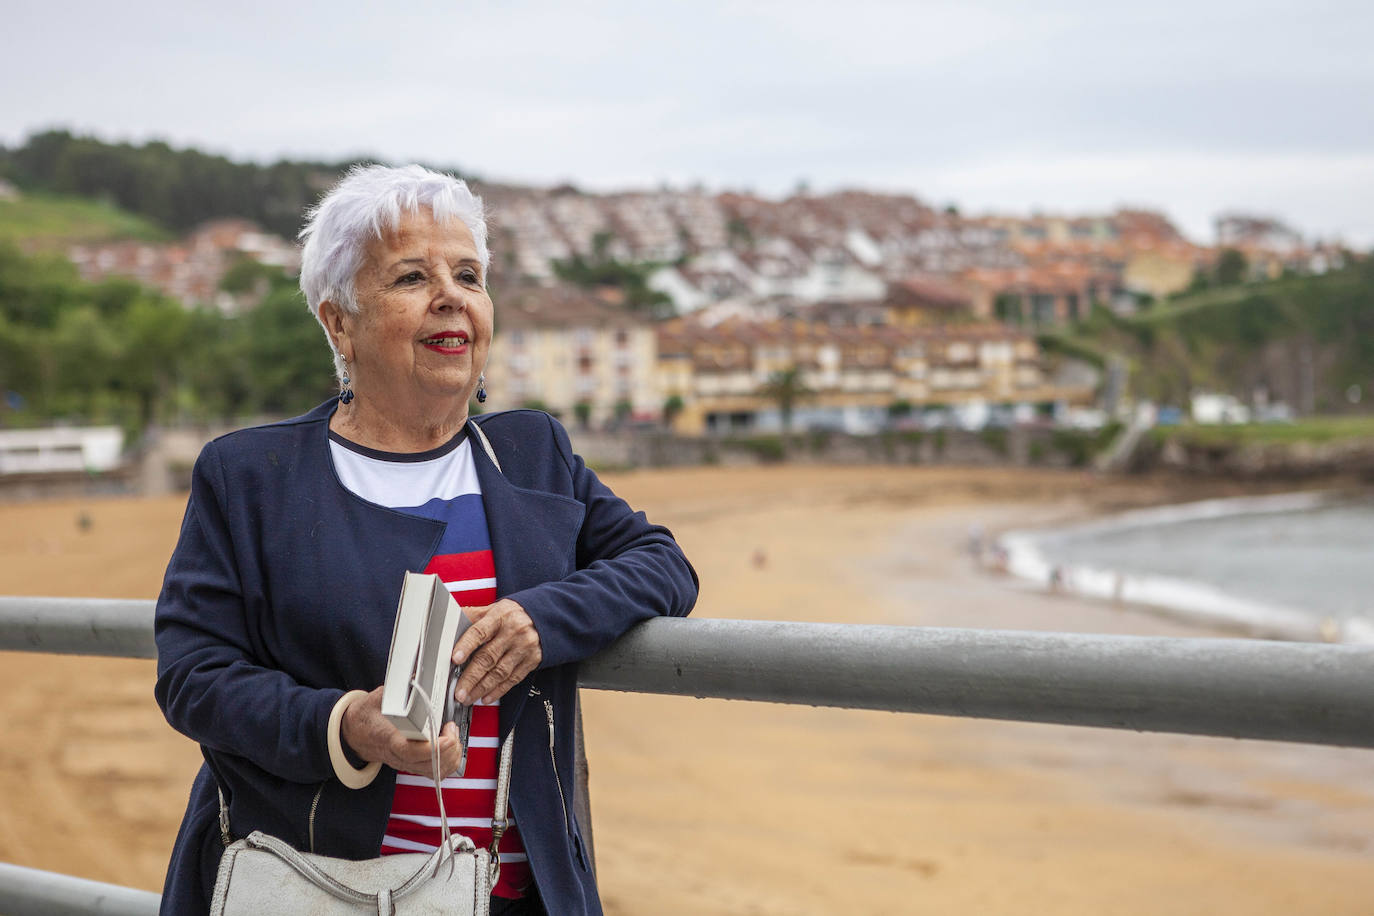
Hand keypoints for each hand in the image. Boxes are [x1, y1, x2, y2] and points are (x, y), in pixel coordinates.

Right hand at [340, 686, 463, 778]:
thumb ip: (397, 689)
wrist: (353, 734)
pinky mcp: (412, 766)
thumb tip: (417, 675)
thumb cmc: (367, 716)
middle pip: (430, 764)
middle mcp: (399, 756)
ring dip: (452, 755)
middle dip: (450, 747)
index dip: (434, 747)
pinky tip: (451, 745)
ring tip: (452, 734)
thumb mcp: (377, 698)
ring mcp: (406, 763)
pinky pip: (435, 773)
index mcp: (390, 739)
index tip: (447, 733)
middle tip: (451, 727)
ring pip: (436, 772)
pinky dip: (449, 762)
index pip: (412, 751)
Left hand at [451, 599, 541, 705]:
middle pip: (488, 657)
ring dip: (482, 688)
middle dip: (471, 677)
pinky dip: (498, 690)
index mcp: (500, 616)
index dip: (466, 646)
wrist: (546, 617)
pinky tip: (486, 697)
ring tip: (468, 697)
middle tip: (459, 691)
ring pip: (500, 672)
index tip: (455, 659)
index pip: (480, 632)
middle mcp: (514, 631)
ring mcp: (524, 647)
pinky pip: (513, 679)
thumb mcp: (495, 609)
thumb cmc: (515, 615)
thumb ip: (473, 616)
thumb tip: (450, 621)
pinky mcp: (532, 660)